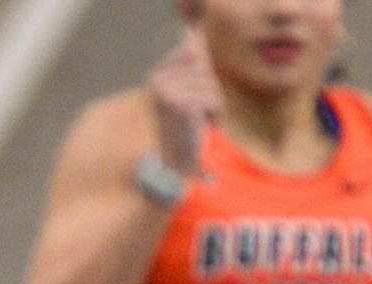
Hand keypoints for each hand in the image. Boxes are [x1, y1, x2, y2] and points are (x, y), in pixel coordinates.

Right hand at [149, 29, 222, 174]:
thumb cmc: (185, 124)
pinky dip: (216, 113)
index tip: (191, 95)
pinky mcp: (183, 105)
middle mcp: (158, 82)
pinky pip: (214, 98)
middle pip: (205, 69)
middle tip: (195, 112)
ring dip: (214, 104)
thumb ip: (190, 63)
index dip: (202, 74)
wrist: (177, 160)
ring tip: (199, 119)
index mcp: (156, 76)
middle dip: (209, 91)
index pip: (193, 53)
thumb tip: (193, 36)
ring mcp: (168, 93)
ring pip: (212, 85)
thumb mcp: (186, 89)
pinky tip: (203, 124)